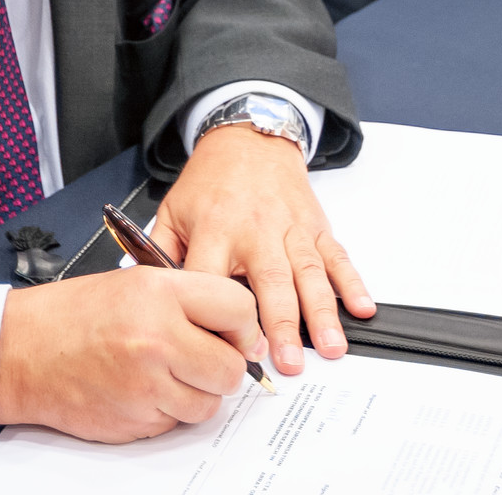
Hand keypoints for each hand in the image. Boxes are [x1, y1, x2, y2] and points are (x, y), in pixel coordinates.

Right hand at [0, 266, 264, 441]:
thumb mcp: (137, 281)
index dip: (243, 324)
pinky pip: (177, 423)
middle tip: (202, 357)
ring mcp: (146, 386)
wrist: (21, 350)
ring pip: (208, 404)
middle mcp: (157, 339)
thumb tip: (244, 331)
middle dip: (223, 366)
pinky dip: (168, 411)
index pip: (239, 308)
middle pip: (231, 368)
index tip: (236, 331)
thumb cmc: (76, 314)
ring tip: (167, 372)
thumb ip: (192, 299)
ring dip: (196, 393)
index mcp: (160, 293)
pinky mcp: (135, 421)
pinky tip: (143, 389)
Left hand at [151, 125, 375, 375]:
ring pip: (309, 274)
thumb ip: (157, 253)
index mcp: (215, 229)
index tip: (223, 353)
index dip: (217, 318)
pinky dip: (353, 283)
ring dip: (321, 313)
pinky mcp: (316, 227)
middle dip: (281, 325)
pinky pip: (337, 257)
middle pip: (270, 282)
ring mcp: (291, 229)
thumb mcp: (172, 210)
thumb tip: (139, 292)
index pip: (213, 280)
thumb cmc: (210, 181)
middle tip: (286, 362)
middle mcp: (256, 230)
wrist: (249, 139)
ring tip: (329, 347)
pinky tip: (362, 308)